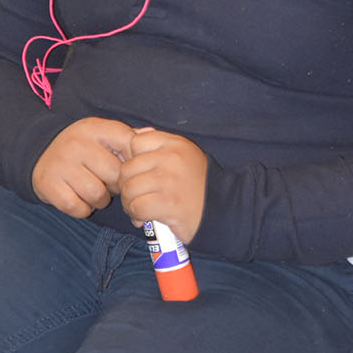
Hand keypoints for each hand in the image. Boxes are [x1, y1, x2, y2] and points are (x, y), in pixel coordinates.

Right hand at [31, 117, 134, 216]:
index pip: (128, 143)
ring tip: (95, 192)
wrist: (39, 152)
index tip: (132, 170)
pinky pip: (78, 208)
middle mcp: (76, 143)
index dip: (135, 162)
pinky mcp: (49, 184)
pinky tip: (79, 198)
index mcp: (94, 128)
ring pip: (97, 194)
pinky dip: (82, 209)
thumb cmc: (82, 148)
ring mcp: (61, 163)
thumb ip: (127, 137)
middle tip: (109, 184)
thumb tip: (150, 134)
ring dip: (100, 200)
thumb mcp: (101, 135)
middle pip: (114, 175)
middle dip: (116, 185)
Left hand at [119, 128, 207, 244]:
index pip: (135, 142)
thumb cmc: (199, 185)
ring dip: (129, 203)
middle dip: (126, 186)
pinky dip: (136, 216)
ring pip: (129, 188)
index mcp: (174, 144)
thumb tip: (134, 133)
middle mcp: (171, 158)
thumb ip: (159, 143)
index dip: (132, 160)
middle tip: (136, 197)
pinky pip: (137, 207)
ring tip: (138, 209)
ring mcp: (169, 181)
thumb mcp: (184, 155)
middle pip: (127, 168)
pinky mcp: (169, 204)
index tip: (139, 174)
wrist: (226, 211)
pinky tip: (142, 219)